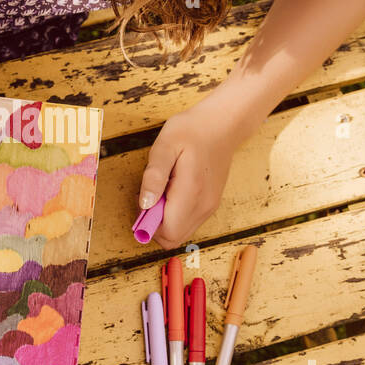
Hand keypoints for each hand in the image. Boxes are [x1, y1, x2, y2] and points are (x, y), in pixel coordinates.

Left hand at [138, 96, 250, 248]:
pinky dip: (174, 215)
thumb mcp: (165, 146)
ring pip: (180, 233)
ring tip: (161, 190)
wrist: (221, 125)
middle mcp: (203, 206)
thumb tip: (144, 204)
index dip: (148, 225)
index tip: (143, 203)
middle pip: (173, 239)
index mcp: (191, 193)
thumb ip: (154, 176)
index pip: (168, 233)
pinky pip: (187, 223)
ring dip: (164, 220)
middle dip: (154, 225)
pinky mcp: (210, 205)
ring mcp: (209, 207)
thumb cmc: (191, 131)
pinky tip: (171, 191)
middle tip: (150, 196)